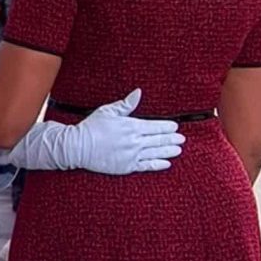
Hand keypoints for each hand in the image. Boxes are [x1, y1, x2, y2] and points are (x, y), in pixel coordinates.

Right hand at [63, 89, 184, 173]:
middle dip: (172, 139)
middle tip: (182, 138)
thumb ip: (126, 104)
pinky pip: (147, 166)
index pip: (155, 126)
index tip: (175, 126)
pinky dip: (158, 164)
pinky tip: (167, 163)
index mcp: (131, 126)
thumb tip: (138, 93)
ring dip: (169, 151)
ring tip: (178, 149)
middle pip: (159, 140)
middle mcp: (135, 141)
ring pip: (156, 153)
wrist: (79, 146)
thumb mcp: (108, 111)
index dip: (167, 126)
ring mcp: (132, 155)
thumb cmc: (92, 127)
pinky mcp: (128, 167)